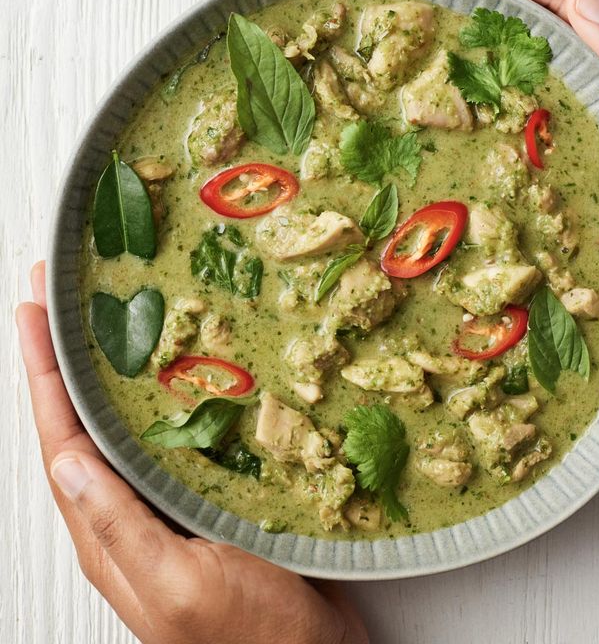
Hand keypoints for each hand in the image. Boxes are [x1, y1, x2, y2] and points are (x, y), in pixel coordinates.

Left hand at [16, 262, 367, 643]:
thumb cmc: (250, 635)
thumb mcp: (178, 584)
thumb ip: (118, 528)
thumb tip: (66, 461)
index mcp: (109, 535)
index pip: (61, 439)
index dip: (43, 374)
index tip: (34, 313)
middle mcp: (130, 514)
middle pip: (83, 424)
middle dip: (66, 361)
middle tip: (63, 302)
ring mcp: (169, 506)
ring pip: (126, 427)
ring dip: (109, 375)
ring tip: (108, 325)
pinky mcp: (209, 500)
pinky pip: (173, 440)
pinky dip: (164, 400)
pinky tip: (180, 378)